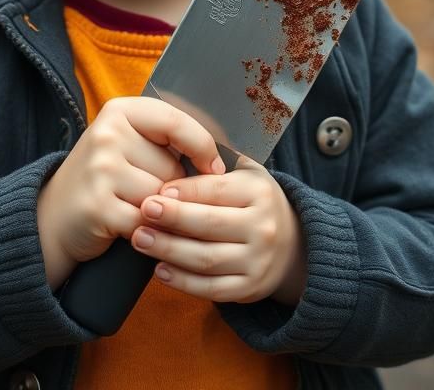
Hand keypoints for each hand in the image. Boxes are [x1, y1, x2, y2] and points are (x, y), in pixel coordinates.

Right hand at [36, 97, 223, 288]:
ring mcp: (100, 170)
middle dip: (171, 187)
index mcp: (119, 111)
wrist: (52, 218)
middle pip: (172, 167)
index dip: (203, 146)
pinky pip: (147, 221)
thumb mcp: (128, 144)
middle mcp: (107, 135)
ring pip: (162, 196)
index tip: (217, 167)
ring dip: (159, 211)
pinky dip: (146, 230)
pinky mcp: (98, 205)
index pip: (176, 121)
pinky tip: (127, 225)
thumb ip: (166, 140)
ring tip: (133, 207)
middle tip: (142, 191)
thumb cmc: (105, 178)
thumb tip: (221, 161)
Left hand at [130, 156, 306, 304]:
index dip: (185, 190)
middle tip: (143, 211)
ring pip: (206, 259)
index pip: (217, 190)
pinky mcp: (248, 289)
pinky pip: (211, 289)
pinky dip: (183, 282)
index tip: (157, 189)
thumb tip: (175, 144)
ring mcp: (257, 261)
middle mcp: (262, 227)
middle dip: (172, 218)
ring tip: (140, 239)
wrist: (292, 245)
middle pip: (210, 224)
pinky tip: (159, 270)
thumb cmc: (255, 201)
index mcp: (259, 192)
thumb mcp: (247, 173)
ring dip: (169, 250)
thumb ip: (216, 160)